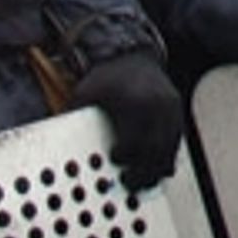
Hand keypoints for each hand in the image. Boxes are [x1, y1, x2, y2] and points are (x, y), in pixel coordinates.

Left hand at [71, 50, 184, 189]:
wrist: (133, 54)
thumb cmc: (107, 76)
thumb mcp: (86, 92)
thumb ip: (76, 118)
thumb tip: (59, 144)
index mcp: (135, 103)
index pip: (135, 141)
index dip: (124, 155)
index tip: (113, 158)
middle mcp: (158, 107)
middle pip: (156, 151)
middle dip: (143, 173)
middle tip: (129, 183)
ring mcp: (170, 109)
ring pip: (170, 149)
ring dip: (157, 169)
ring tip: (143, 180)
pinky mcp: (177, 110)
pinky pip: (176, 141)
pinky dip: (166, 156)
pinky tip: (153, 165)